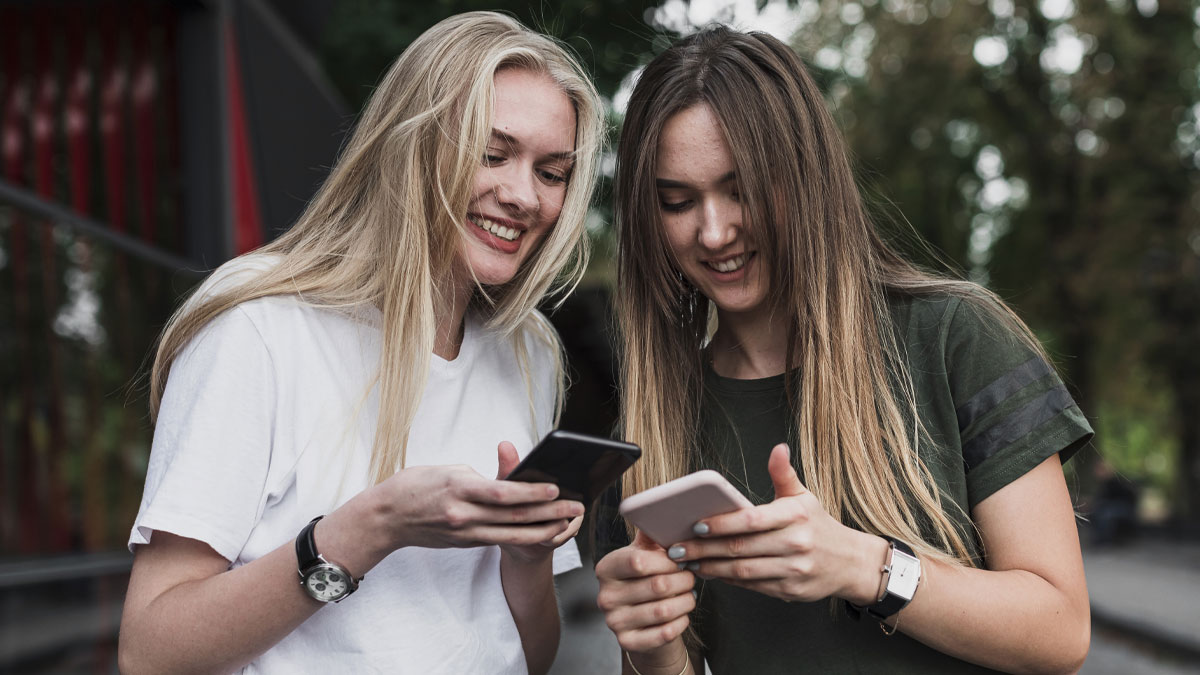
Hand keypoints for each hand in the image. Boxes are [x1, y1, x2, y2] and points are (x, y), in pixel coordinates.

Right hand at [360, 443, 583, 554]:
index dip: (531, 492)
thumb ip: (478, 476)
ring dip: (543, 530)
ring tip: (568, 523)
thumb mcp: (446, 469)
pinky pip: (500, 539)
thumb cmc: (414, 486)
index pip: (501, 492)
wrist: (387, 519)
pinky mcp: (466, 542)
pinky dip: (523, 535)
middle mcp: (463, 513)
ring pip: (511, 534)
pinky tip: (542, 531)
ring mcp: (465, 532)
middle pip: (513, 516)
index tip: (555, 488)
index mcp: (458, 488)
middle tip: (576, 507)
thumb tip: (506, 482)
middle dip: (548, 513)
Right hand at [595, 530, 695, 657]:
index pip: (639, 561)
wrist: (640, 621)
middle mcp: (605, 596)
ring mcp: (614, 622)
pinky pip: (664, 633)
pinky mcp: (627, 642)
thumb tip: (666, 506)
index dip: (667, 561)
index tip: (680, 559)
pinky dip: (681, 621)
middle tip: (691, 576)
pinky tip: (683, 613)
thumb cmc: (646, 579)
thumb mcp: (644, 553)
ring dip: (686, 600)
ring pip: (664, 610)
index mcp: (606, 568)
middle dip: (683, 580)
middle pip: (657, 586)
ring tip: (689, 593)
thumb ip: (652, 532)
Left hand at [666, 444, 884, 603]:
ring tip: (688, 562)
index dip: (722, 524)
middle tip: (678, 548)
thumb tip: (778, 448)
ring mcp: (793, 570)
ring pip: (743, 571)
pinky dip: (728, 580)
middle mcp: (795, 544)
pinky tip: (710, 573)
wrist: (849, 562)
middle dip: (705, 549)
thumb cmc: (818, 526)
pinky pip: (752, 585)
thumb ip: (784, 474)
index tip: (697, 524)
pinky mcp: (789, 591)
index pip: (751, 520)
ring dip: (711, 568)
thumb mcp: (804, 496)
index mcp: (795, 516)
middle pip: (741, 548)